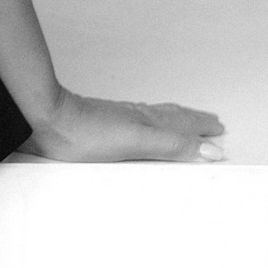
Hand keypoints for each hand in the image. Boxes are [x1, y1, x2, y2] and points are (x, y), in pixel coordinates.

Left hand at [22, 88, 224, 163]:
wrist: (47, 121)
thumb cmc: (87, 135)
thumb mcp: (137, 142)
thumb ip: (172, 146)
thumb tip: (210, 150)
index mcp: (148, 122)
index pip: (183, 126)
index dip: (202, 130)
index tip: (220, 131)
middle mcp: (136, 117)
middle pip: (172, 118)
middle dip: (194, 122)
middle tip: (212, 123)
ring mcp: (119, 120)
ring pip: (155, 119)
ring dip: (175, 122)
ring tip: (184, 122)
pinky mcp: (102, 126)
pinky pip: (137, 122)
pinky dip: (151, 125)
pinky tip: (140, 127)